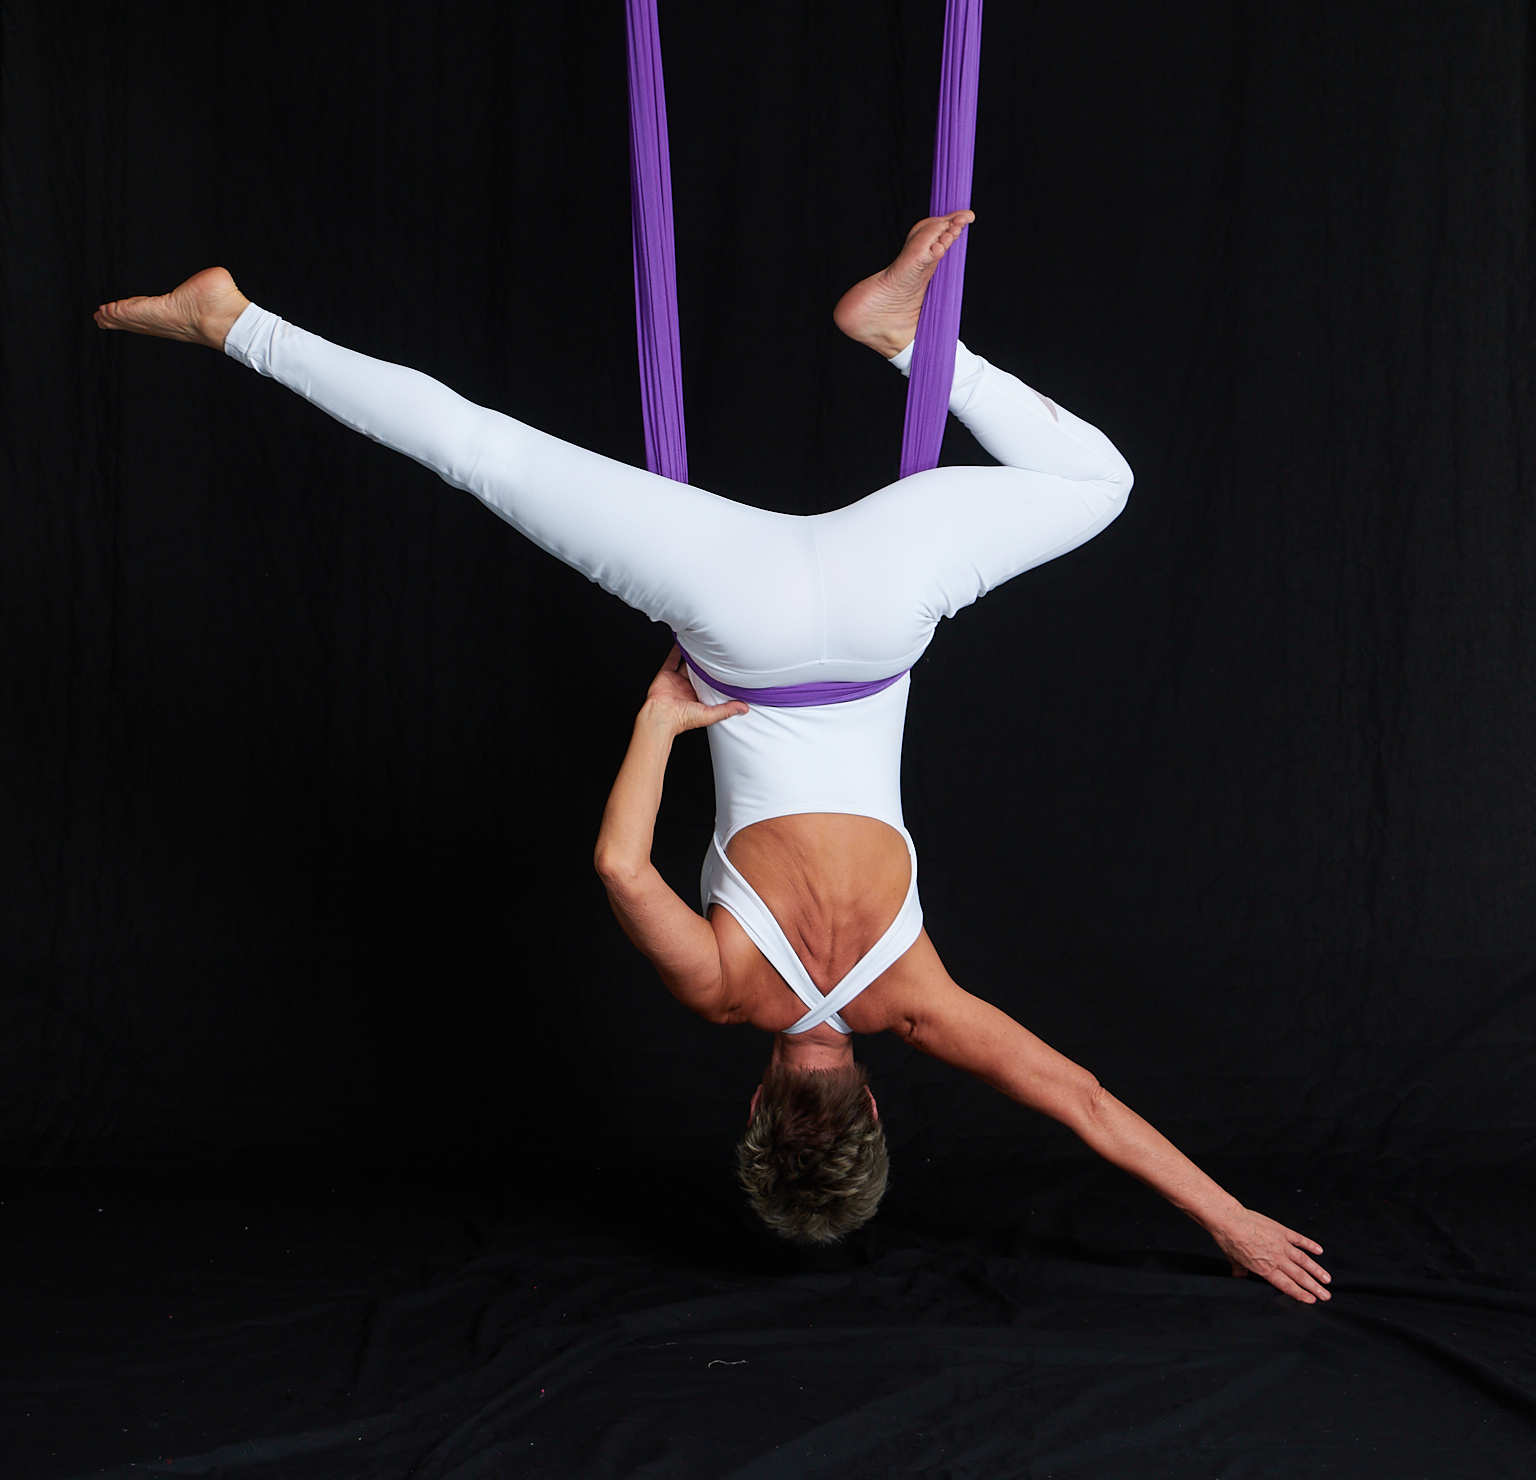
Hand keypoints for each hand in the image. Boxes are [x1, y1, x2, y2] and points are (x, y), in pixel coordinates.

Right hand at [640, 645, 748, 735]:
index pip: (708, 684)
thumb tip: (744, 708)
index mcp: (696, 698)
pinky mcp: (666, 674)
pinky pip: (672, 659)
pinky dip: (676, 650)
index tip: (725, 668)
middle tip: (715, 653)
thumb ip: (727, 710)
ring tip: (701, 645)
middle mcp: (686, 688)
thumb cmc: (682, 718)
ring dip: (692, 656)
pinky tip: (682, 642)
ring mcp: (676, 680)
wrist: (662, 715)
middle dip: (705, 664)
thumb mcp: (710, 715)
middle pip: (697, 672)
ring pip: (685, 664)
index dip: (716, 676)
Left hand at [1210, 1208, 1330, 1303]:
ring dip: (1316, 1270)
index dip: (1301, 1294)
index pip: (1287, 1285)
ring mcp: (1280, 1243)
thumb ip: (1240, 1271)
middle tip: (1326, 1295)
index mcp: (1265, 1268)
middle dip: (1314, 1287)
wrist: (1228, 1219)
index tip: (1312, 1300)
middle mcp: (1276, 1258)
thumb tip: (1238, 1277)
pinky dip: (1310, 1244)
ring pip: (1303, 1260)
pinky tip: (1319, 1251)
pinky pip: (1299, 1239)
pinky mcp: (1281, 1230)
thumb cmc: (1229, 1239)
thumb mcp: (1234, 1260)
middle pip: (1299, 1276)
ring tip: (1327, 1279)